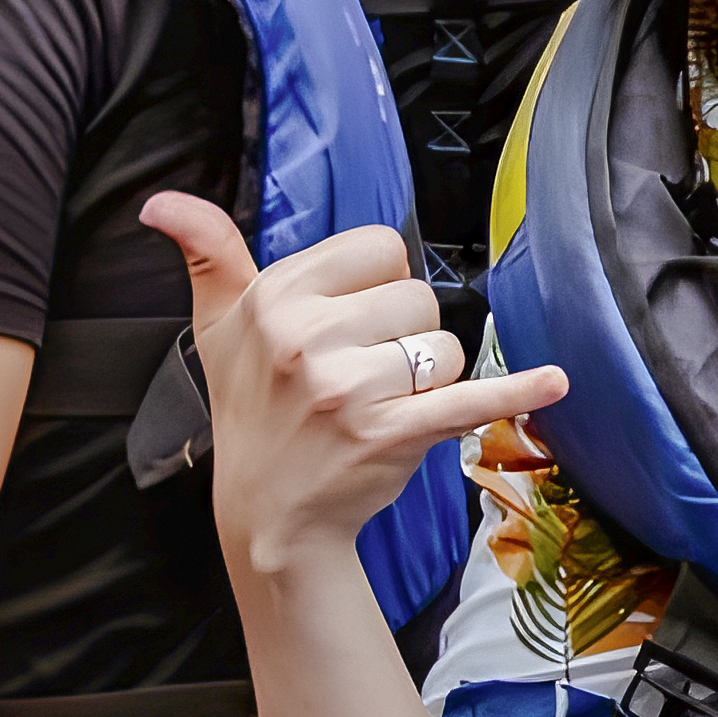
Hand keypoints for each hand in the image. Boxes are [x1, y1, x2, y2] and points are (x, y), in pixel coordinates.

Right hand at [139, 194, 555, 603]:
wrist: (269, 514)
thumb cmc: (253, 408)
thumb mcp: (219, 327)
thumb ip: (207, 254)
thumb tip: (162, 202)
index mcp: (275, 297)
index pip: (381, 246)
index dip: (377, 285)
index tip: (348, 323)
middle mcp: (306, 337)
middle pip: (419, 297)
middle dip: (405, 336)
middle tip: (360, 376)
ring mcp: (348, 389)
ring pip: (444, 348)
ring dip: (430, 380)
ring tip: (380, 407)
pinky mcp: (389, 434)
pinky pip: (469, 399)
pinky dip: (517, 392)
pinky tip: (555, 383)